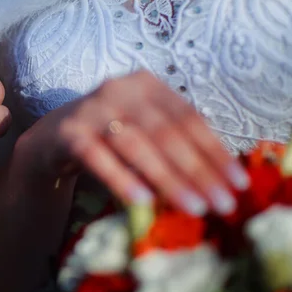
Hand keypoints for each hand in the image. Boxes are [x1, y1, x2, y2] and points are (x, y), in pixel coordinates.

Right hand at [16, 71, 249, 215]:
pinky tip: (143, 201)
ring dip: (168, 179)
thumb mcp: (144, 130)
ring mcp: (92, 109)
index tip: (238, 183)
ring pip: (136, 145)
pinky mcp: (69, 133)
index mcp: (147, 84)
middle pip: (166, 133)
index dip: (215, 152)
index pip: (188, 118)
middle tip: (222, 204)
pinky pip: (98, 158)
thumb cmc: (109, 135)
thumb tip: (221, 180)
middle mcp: (120, 88)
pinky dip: (121, 179)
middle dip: (198, 171)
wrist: (52, 137)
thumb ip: (174, 143)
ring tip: (193, 207)